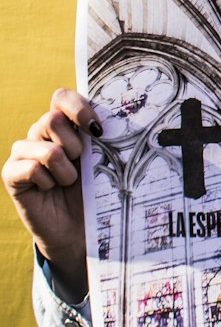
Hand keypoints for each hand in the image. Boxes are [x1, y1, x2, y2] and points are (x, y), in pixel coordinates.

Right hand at [2, 88, 99, 301]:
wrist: (79, 228)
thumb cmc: (93, 190)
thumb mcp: (99, 159)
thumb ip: (96, 136)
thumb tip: (103, 121)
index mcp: (63, 124)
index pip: (61, 97)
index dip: (79, 108)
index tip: (98, 130)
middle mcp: (39, 133)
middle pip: (53, 119)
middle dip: (75, 147)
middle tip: (80, 165)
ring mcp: (22, 152)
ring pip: (47, 149)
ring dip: (65, 171)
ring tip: (67, 182)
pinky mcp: (10, 173)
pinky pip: (32, 169)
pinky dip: (49, 183)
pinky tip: (50, 191)